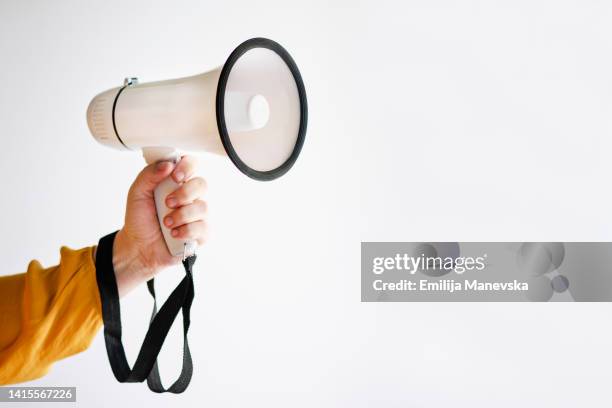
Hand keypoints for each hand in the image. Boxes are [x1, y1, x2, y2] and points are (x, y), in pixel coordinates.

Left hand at [112, 156, 207, 295]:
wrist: (138, 246)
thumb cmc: (140, 218)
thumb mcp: (137, 192)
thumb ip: (149, 174)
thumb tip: (168, 164)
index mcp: (177, 182)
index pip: (192, 164)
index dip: (187, 167)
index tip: (175, 176)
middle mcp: (190, 196)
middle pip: (202, 184)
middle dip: (184, 194)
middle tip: (167, 203)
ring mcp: (198, 214)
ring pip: (203, 207)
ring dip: (182, 216)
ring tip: (166, 223)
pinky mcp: (201, 233)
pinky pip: (205, 228)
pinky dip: (187, 231)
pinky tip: (174, 234)